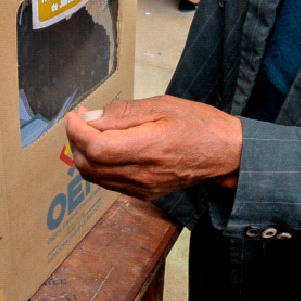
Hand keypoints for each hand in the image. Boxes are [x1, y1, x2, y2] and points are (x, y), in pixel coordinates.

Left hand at [63, 96, 241, 200]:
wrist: (225, 154)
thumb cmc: (198, 124)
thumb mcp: (162, 106)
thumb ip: (124, 113)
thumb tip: (91, 117)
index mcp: (147, 149)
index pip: (95, 147)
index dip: (76, 131)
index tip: (74, 115)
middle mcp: (141, 175)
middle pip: (88, 165)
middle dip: (77, 141)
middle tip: (82, 119)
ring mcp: (142, 188)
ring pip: (94, 177)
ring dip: (85, 154)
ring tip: (92, 130)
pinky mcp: (143, 194)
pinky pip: (108, 182)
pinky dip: (98, 165)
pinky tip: (107, 146)